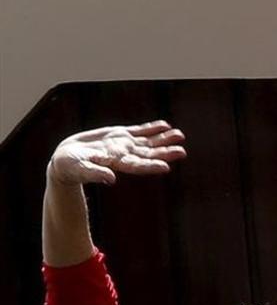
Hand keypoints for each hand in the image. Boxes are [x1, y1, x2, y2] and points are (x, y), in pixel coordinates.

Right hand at [47, 121, 186, 186]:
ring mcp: (123, 144)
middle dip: (165, 152)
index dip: (151, 166)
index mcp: (116, 164)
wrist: (66, 159)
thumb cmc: (70, 167)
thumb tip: (111, 179)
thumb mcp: (81, 170)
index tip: (166, 167)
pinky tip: (164, 125)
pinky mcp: (118, 135)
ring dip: (163, 138)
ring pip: (147, 141)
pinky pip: (138, 130)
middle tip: (182, 151)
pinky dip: (151, 128)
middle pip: (148, 154)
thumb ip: (96, 174)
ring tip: (179, 135)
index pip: (138, 166)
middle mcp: (124, 155)